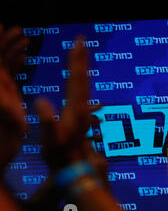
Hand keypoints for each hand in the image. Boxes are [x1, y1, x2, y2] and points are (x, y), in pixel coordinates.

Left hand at [0, 25, 28, 170]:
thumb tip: (6, 70)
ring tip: (24, 38)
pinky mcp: (7, 93)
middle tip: (18, 30)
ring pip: (3, 62)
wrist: (1, 153)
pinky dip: (17, 61)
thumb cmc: (2, 138)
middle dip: (4, 41)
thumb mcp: (6, 114)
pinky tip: (26, 54)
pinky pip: (11, 72)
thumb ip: (4, 99)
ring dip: (12, 49)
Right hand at [35, 37, 99, 171]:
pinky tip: (79, 78)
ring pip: (84, 84)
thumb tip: (40, 101)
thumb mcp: (50, 140)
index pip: (76, 80)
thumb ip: (47, 121)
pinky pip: (81, 92)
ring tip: (81, 52)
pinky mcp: (81, 116)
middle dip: (81, 58)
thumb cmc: (60, 157)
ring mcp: (83, 112)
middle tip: (82, 41)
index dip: (76, 61)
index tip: (78, 44)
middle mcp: (82, 107)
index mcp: (75, 109)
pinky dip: (80, 80)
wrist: (74, 170)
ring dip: (82, 67)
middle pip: (83, 77)